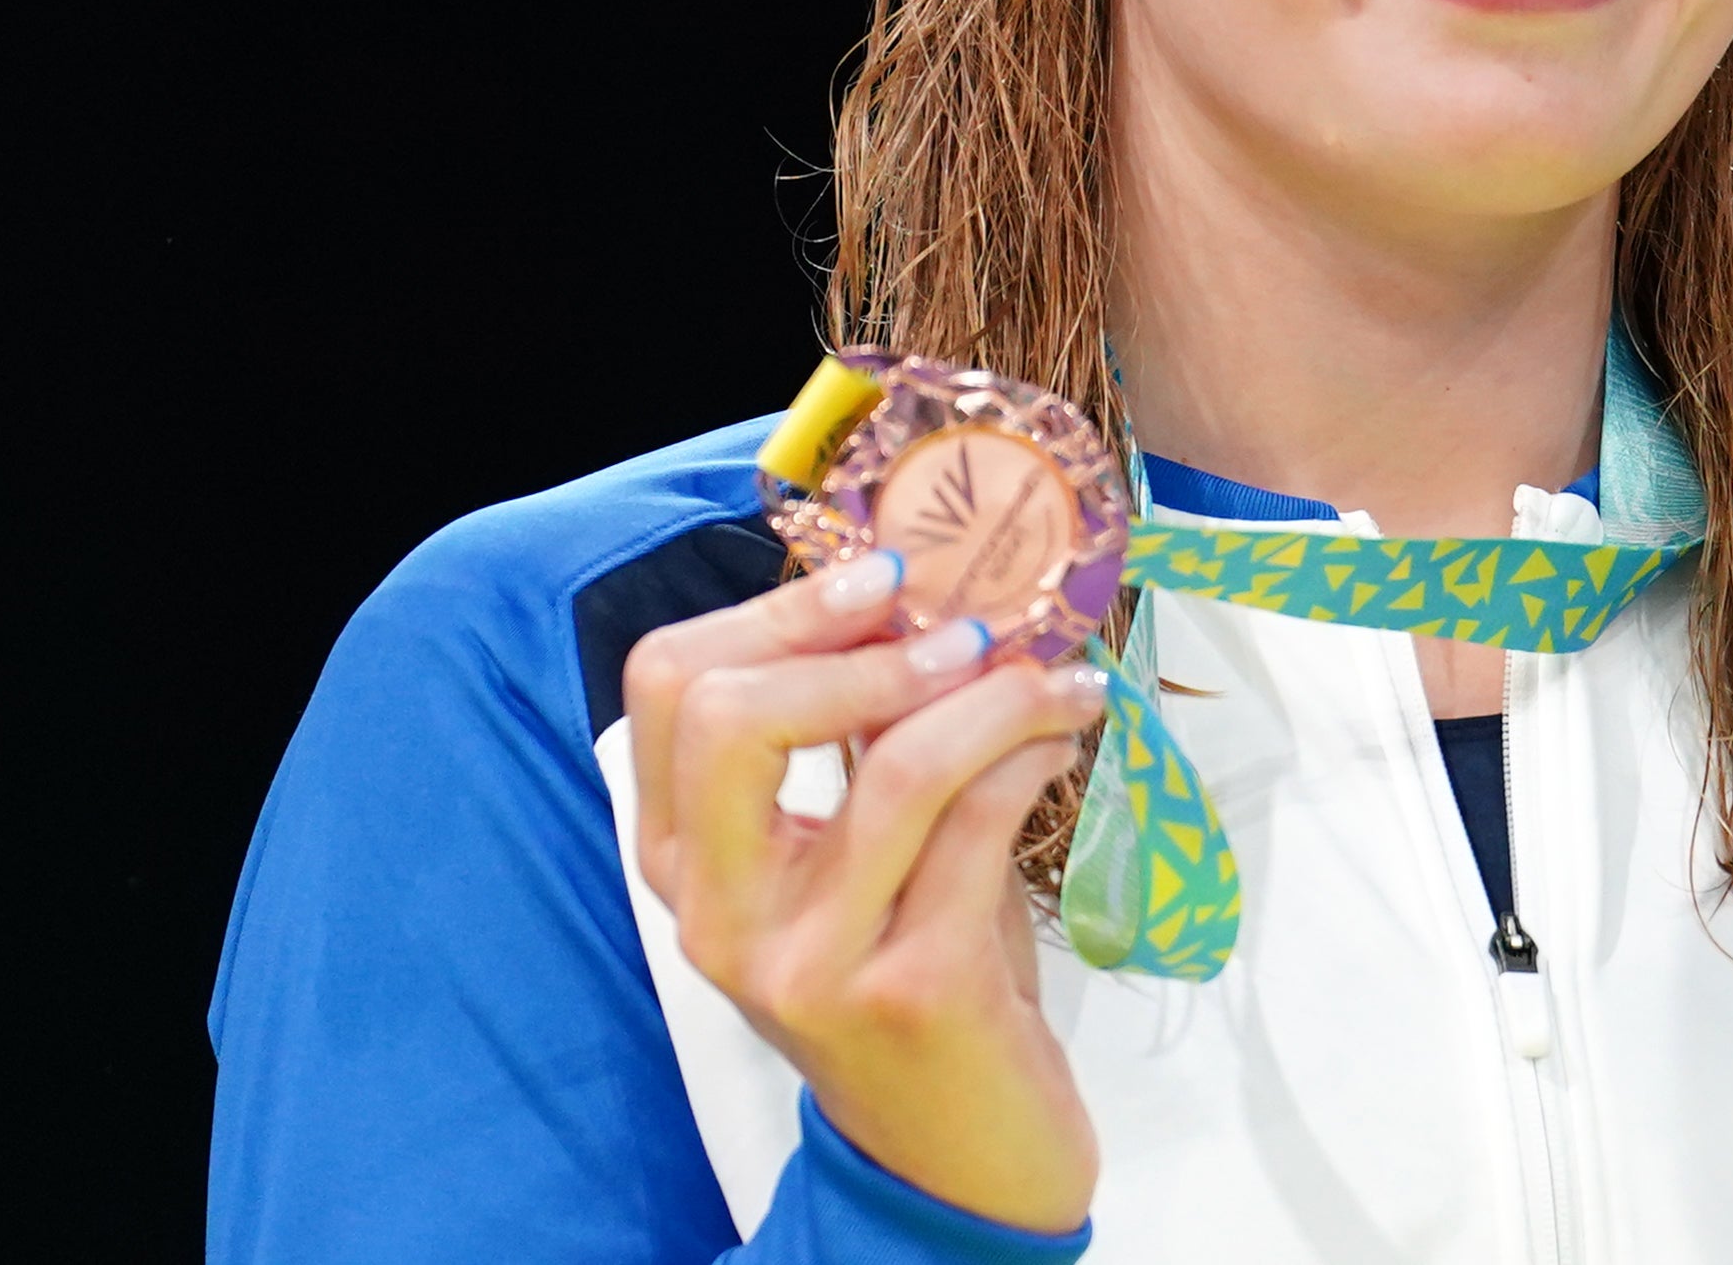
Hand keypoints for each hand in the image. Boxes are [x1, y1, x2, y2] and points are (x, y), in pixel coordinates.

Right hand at [623, 555, 1112, 1231]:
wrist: (959, 1156)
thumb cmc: (913, 970)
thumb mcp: (860, 852)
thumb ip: (861, 737)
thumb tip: (925, 589)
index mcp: (685, 862)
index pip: (669, 686)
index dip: (782, 607)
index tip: (888, 576)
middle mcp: (720, 915)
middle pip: (731, 715)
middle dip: (862, 642)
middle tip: (965, 626)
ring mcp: (808, 961)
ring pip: (890, 765)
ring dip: (993, 697)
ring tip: (1053, 679)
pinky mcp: (910, 992)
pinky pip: (976, 825)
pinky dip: (1030, 756)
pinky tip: (1062, 742)